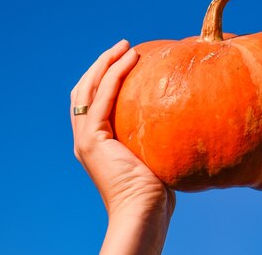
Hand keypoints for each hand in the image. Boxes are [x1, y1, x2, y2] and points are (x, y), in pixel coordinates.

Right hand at [70, 40, 174, 254]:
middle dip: (101, 63)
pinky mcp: (92, 140)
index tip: (123, 58)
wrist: (143, 214)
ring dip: (105, 63)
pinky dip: (112, 76)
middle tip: (123, 46)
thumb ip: (152, 134)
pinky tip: (129, 61)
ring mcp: (85, 139)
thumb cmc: (154, 192)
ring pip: (88, 89)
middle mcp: (84, 137)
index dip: (102, 75)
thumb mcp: (151, 154)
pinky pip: (102, 99)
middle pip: (84, 89)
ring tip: (125, 46)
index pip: (91, 99)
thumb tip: (177, 114)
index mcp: (94, 141)